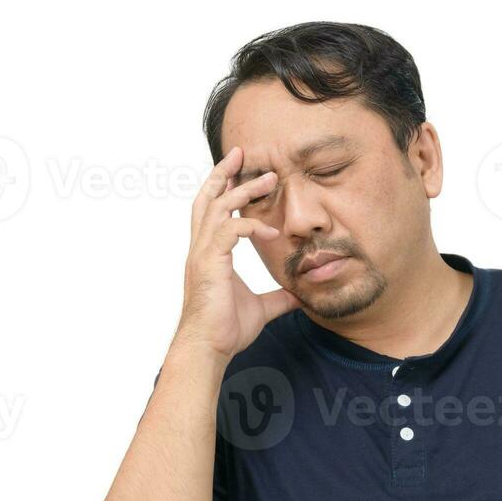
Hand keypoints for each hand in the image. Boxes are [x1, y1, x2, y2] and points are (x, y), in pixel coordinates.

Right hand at [175, 146, 299, 357]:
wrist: (209, 348)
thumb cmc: (227, 330)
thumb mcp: (262, 308)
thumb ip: (278, 298)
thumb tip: (299, 295)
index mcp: (209, 253)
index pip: (212, 209)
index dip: (222, 185)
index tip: (239, 166)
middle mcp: (202, 247)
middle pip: (208, 197)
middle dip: (226, 172)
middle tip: (244, 152)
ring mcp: (203, 253)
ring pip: (219, 207)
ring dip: (244, 190)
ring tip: (269, 179)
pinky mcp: (210, 263)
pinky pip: (230, 231)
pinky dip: (252, 226)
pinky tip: (272, 232)